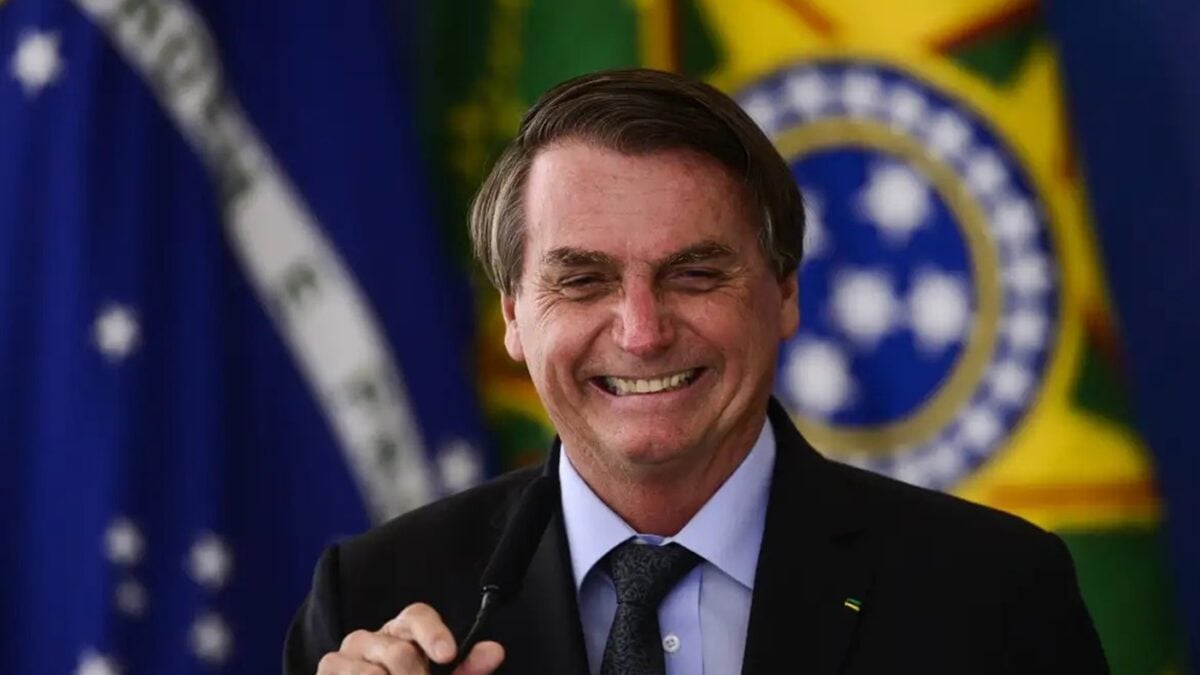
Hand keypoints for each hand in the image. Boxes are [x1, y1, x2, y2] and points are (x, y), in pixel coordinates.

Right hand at [316, 603, 504, 673]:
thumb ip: (466, 669)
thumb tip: (494, 651)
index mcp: (401, 631)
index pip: (417, 617)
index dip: (434, 633)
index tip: (448, 655)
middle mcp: (370, 637)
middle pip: (399, 652)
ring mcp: (343, 656)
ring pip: (372, 673)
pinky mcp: (327, 670)